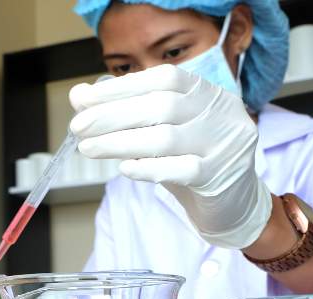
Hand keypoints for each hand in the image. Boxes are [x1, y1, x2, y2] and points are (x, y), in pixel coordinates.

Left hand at [69, 64, 271, 249]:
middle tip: (78, 127)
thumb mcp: (162, 131)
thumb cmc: (192, 162)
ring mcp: (225, 144)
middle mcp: (221, 112)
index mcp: (208, 92)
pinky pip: (179, 170)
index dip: (121, 87)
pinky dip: (147, 168)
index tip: (83, 100)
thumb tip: (79, 96)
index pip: (163, 79)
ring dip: (120, 143)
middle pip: (161, 106)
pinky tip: (123, 169)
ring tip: (88, 149)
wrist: (234, 206)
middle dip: (112, 115)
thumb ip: (127, 111)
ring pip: (166, 137)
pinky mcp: (220, 176)